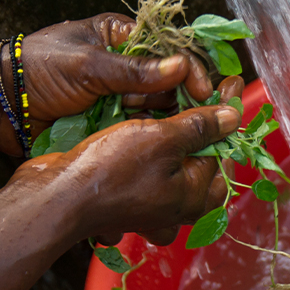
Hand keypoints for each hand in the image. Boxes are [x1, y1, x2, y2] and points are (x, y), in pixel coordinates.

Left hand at [0, 13, 213, 155]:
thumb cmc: (36, 71)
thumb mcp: (87, 65)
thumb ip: (135, 70)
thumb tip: (181, 67)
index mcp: (122, 38)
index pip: (172, 52)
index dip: (190, 72)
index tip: (202, 93)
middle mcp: (127, 67)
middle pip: (171, 84)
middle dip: (170, 99)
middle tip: (157, 110)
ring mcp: (120, 97)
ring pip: (159, 109)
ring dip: (155, 118)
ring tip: (134, 121)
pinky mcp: (113, 123)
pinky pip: (141, 129)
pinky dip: (145, 135)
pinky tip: (141, 141)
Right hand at [93, 75, 245, 246]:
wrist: (56, 196)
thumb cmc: (110, 170)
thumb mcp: (162, 139)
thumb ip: (200, 127)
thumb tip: (233, 117)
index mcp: (197, 198)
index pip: (226, 149)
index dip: (228, 114)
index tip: (231, 84)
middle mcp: (180, 205)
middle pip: (205, 154)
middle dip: (205, 120)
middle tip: (204, 88)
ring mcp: (156, 202)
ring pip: (178, 157)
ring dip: (177, 128)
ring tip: (177, 98)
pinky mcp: (131, 194)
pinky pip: (153, 163)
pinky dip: (154, 141)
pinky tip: (149, 118)